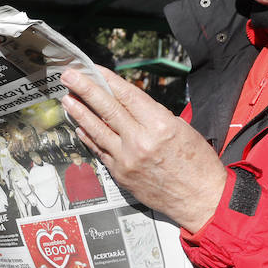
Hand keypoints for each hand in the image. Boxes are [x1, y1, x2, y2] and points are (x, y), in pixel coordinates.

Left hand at [61, 66, 227, 232]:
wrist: (200, 199)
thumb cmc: (197, 163)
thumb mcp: (182, 129)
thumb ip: (153, 115)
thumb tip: (128, 102)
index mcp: (159, 125)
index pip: (127, 96)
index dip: (108, 80)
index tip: (93, 69)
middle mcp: (140, 141)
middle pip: (107, 110)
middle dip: (85, 89)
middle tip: (69, 76)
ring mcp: (126, 159)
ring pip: (97, 130)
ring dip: (79, 112)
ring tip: (67, 98)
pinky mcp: (120, 174)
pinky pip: (99, 150)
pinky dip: (88, 137)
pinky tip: (78, 126)